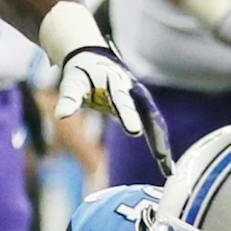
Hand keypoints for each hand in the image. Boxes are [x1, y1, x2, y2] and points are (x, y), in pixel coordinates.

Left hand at [55, 46, 172, 173]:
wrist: (93, 60)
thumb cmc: (82, 72)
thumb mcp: (72, 82)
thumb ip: (69, 99)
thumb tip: (61, 116)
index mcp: (116, 82)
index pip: (123, 100)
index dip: (129, 116)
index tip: (135, 132)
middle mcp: (134, 91)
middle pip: (150, 115)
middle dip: (157, 136)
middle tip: (161, 157)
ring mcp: (141, 101)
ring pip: (156, 125)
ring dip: (163, 146)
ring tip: (169, 170)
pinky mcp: (142, 110)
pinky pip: (155, 130)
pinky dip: (160, 146)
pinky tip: (167, 167)